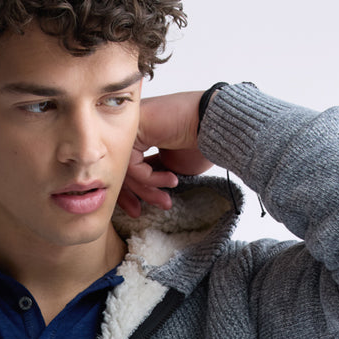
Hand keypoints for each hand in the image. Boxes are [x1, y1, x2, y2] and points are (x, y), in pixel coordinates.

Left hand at [117, 90, 215, 217]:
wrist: (218, 127)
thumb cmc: (201, 145)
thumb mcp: (170, 168)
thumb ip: (150, 176)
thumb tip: (134, 194)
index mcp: (142, 136)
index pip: (125, 168)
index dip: (128, 192)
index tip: (136, 210)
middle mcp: (135, 130)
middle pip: (121, 169)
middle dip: (131, 195)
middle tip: (139, 212)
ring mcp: (134, 126)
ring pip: (126, 169)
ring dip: (146, 189)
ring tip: (165, 199)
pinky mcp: (137, 127)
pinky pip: (133, 164)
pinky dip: (150, 178)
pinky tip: (171, 180)